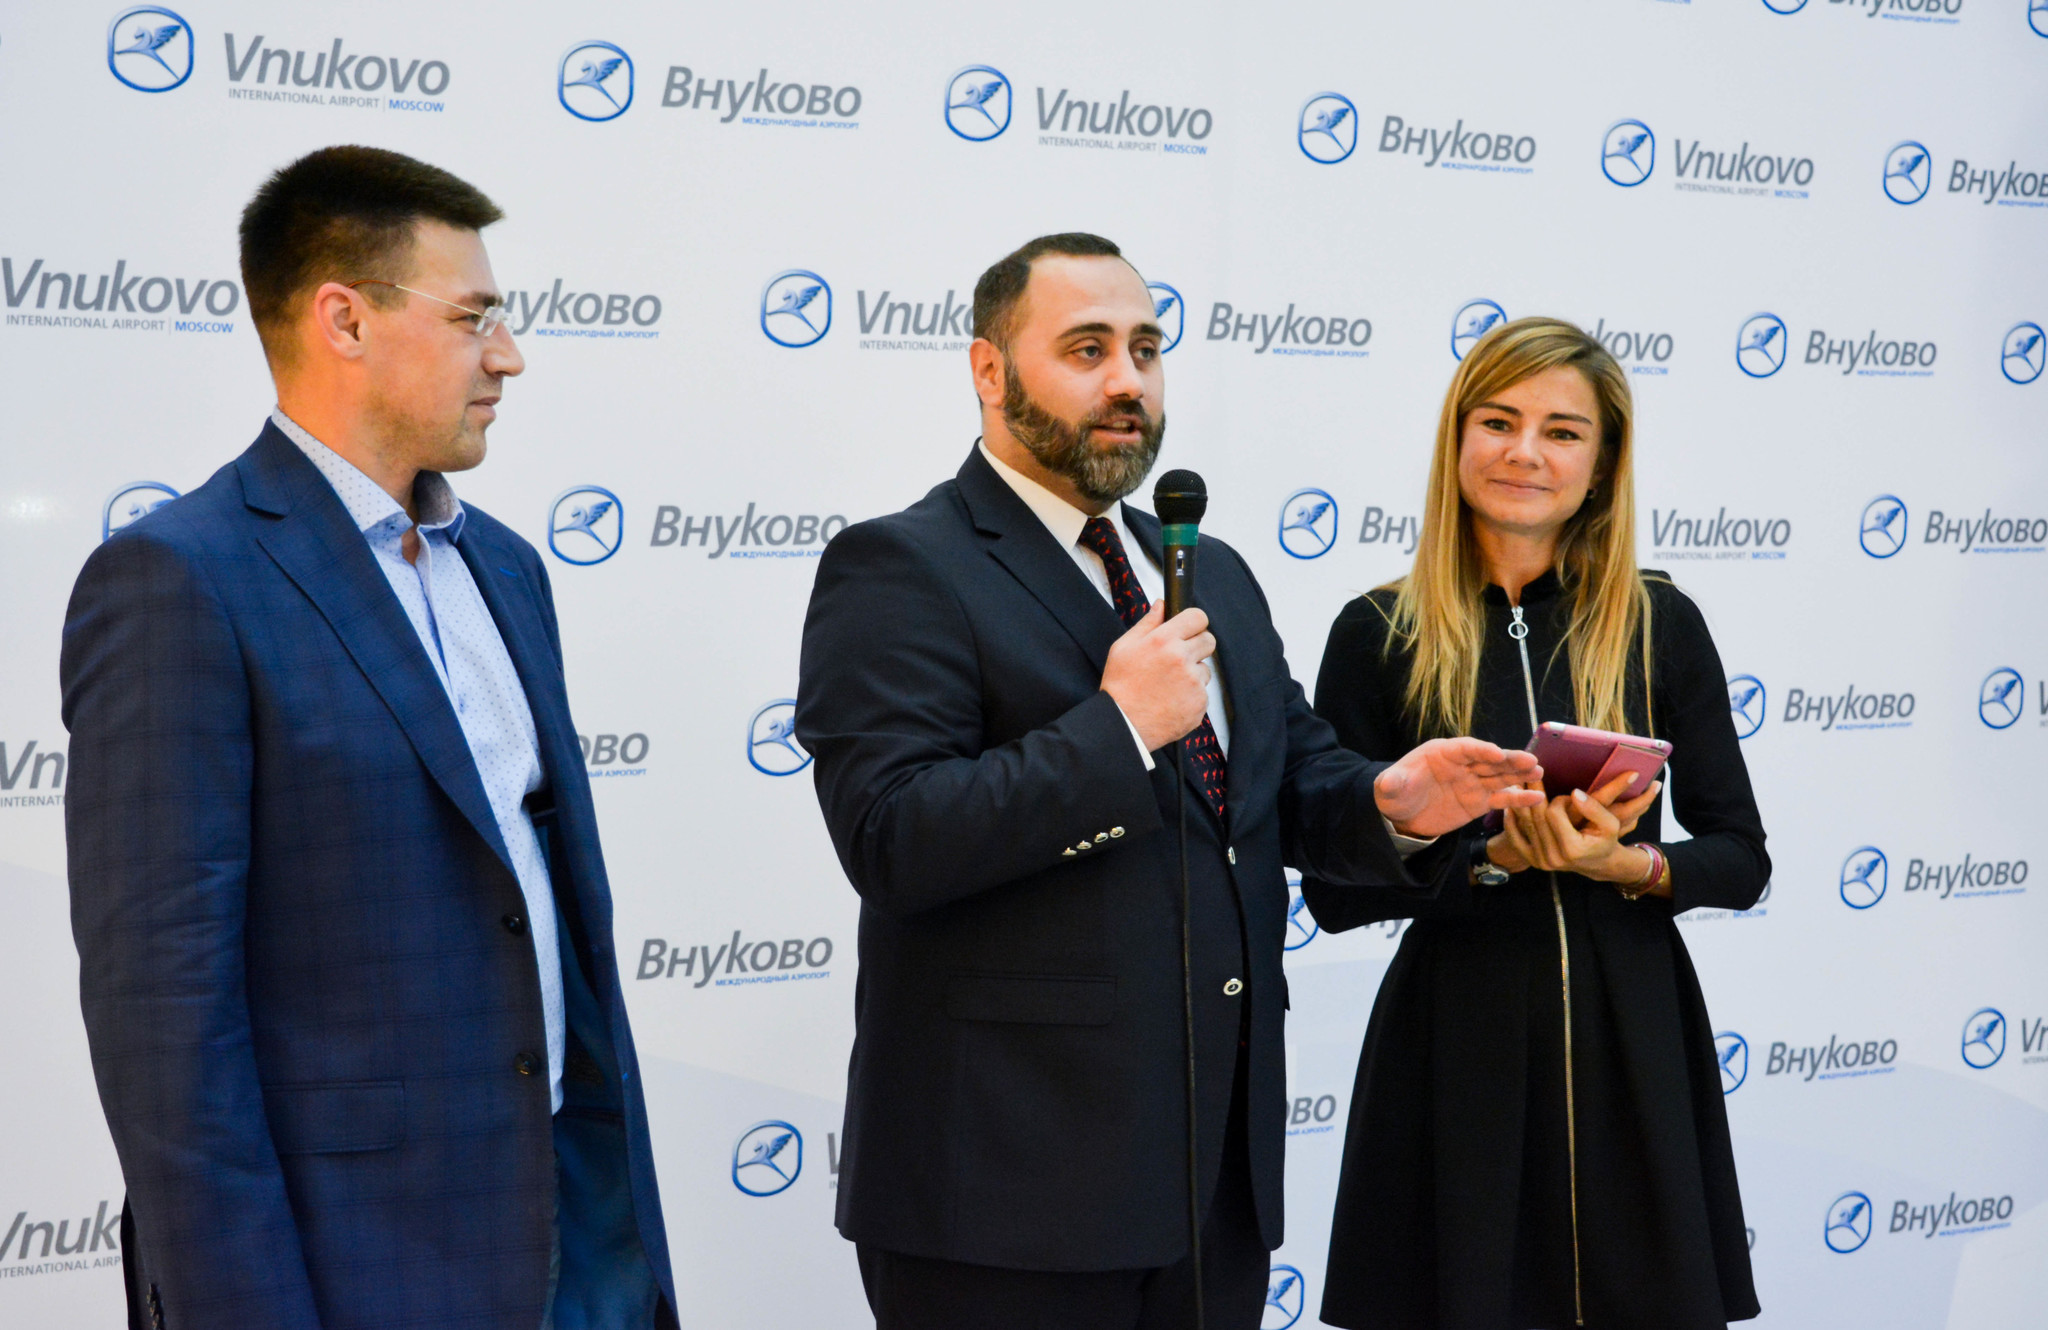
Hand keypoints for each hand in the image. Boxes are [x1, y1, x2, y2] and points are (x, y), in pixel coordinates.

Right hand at [1100, 603, 1214, 751]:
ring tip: (1169, 684)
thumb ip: (1147, 623)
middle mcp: (1182, 658)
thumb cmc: (1120, 686)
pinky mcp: (1199, 702)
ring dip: (1193, 673)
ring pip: (1205, 668)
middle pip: (1208, 640)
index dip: (1194, 622)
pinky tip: (1172, 699)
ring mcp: (1193, 682)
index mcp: (1163, 640)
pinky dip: (1191, 695)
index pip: (1197, 617)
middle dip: (1196, 646)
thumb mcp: (1124, 647)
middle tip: (1179, 658)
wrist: (1124, 724)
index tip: (1189, 629)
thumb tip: (1161, 604)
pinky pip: (1203, 692)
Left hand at [1373, 737, 1544, 838]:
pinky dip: (1518, 799)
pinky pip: (1501, 798)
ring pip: (1499, 776)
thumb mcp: (1388, 788)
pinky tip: (1537, 798)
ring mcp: (1472, 782)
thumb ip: (1392, 783)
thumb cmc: (1395, 794)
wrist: (1401, 816)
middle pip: (1489, 760)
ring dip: (1519, 774)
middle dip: (1509, 760)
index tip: (1497, 754)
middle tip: (1531, 760)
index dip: (1481, 750)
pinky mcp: (1478, 802)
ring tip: (1539, 772)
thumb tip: (1388, 782)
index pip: (1465, 748)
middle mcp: (1462, 764)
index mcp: (1442, 753)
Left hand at [1497, 771, 1662, 882]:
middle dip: (1535, 796)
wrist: (1597, 862)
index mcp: (1572, 849)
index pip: (1554, 814)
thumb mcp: (1610, 824)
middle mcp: (1554, 858)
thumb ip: (1594, 808)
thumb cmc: (1605, 839)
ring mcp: (1541, 861)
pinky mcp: (1532, 861)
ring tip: (1514, 787)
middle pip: (1537, 818)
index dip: (1559, 801)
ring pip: (1525, 826)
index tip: (1568, 797)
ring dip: (1519, 805)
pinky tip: (1510, 808)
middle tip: (1527, 775)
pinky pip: (1516, 840)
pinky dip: (1511, 824)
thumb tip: (1574, 793)